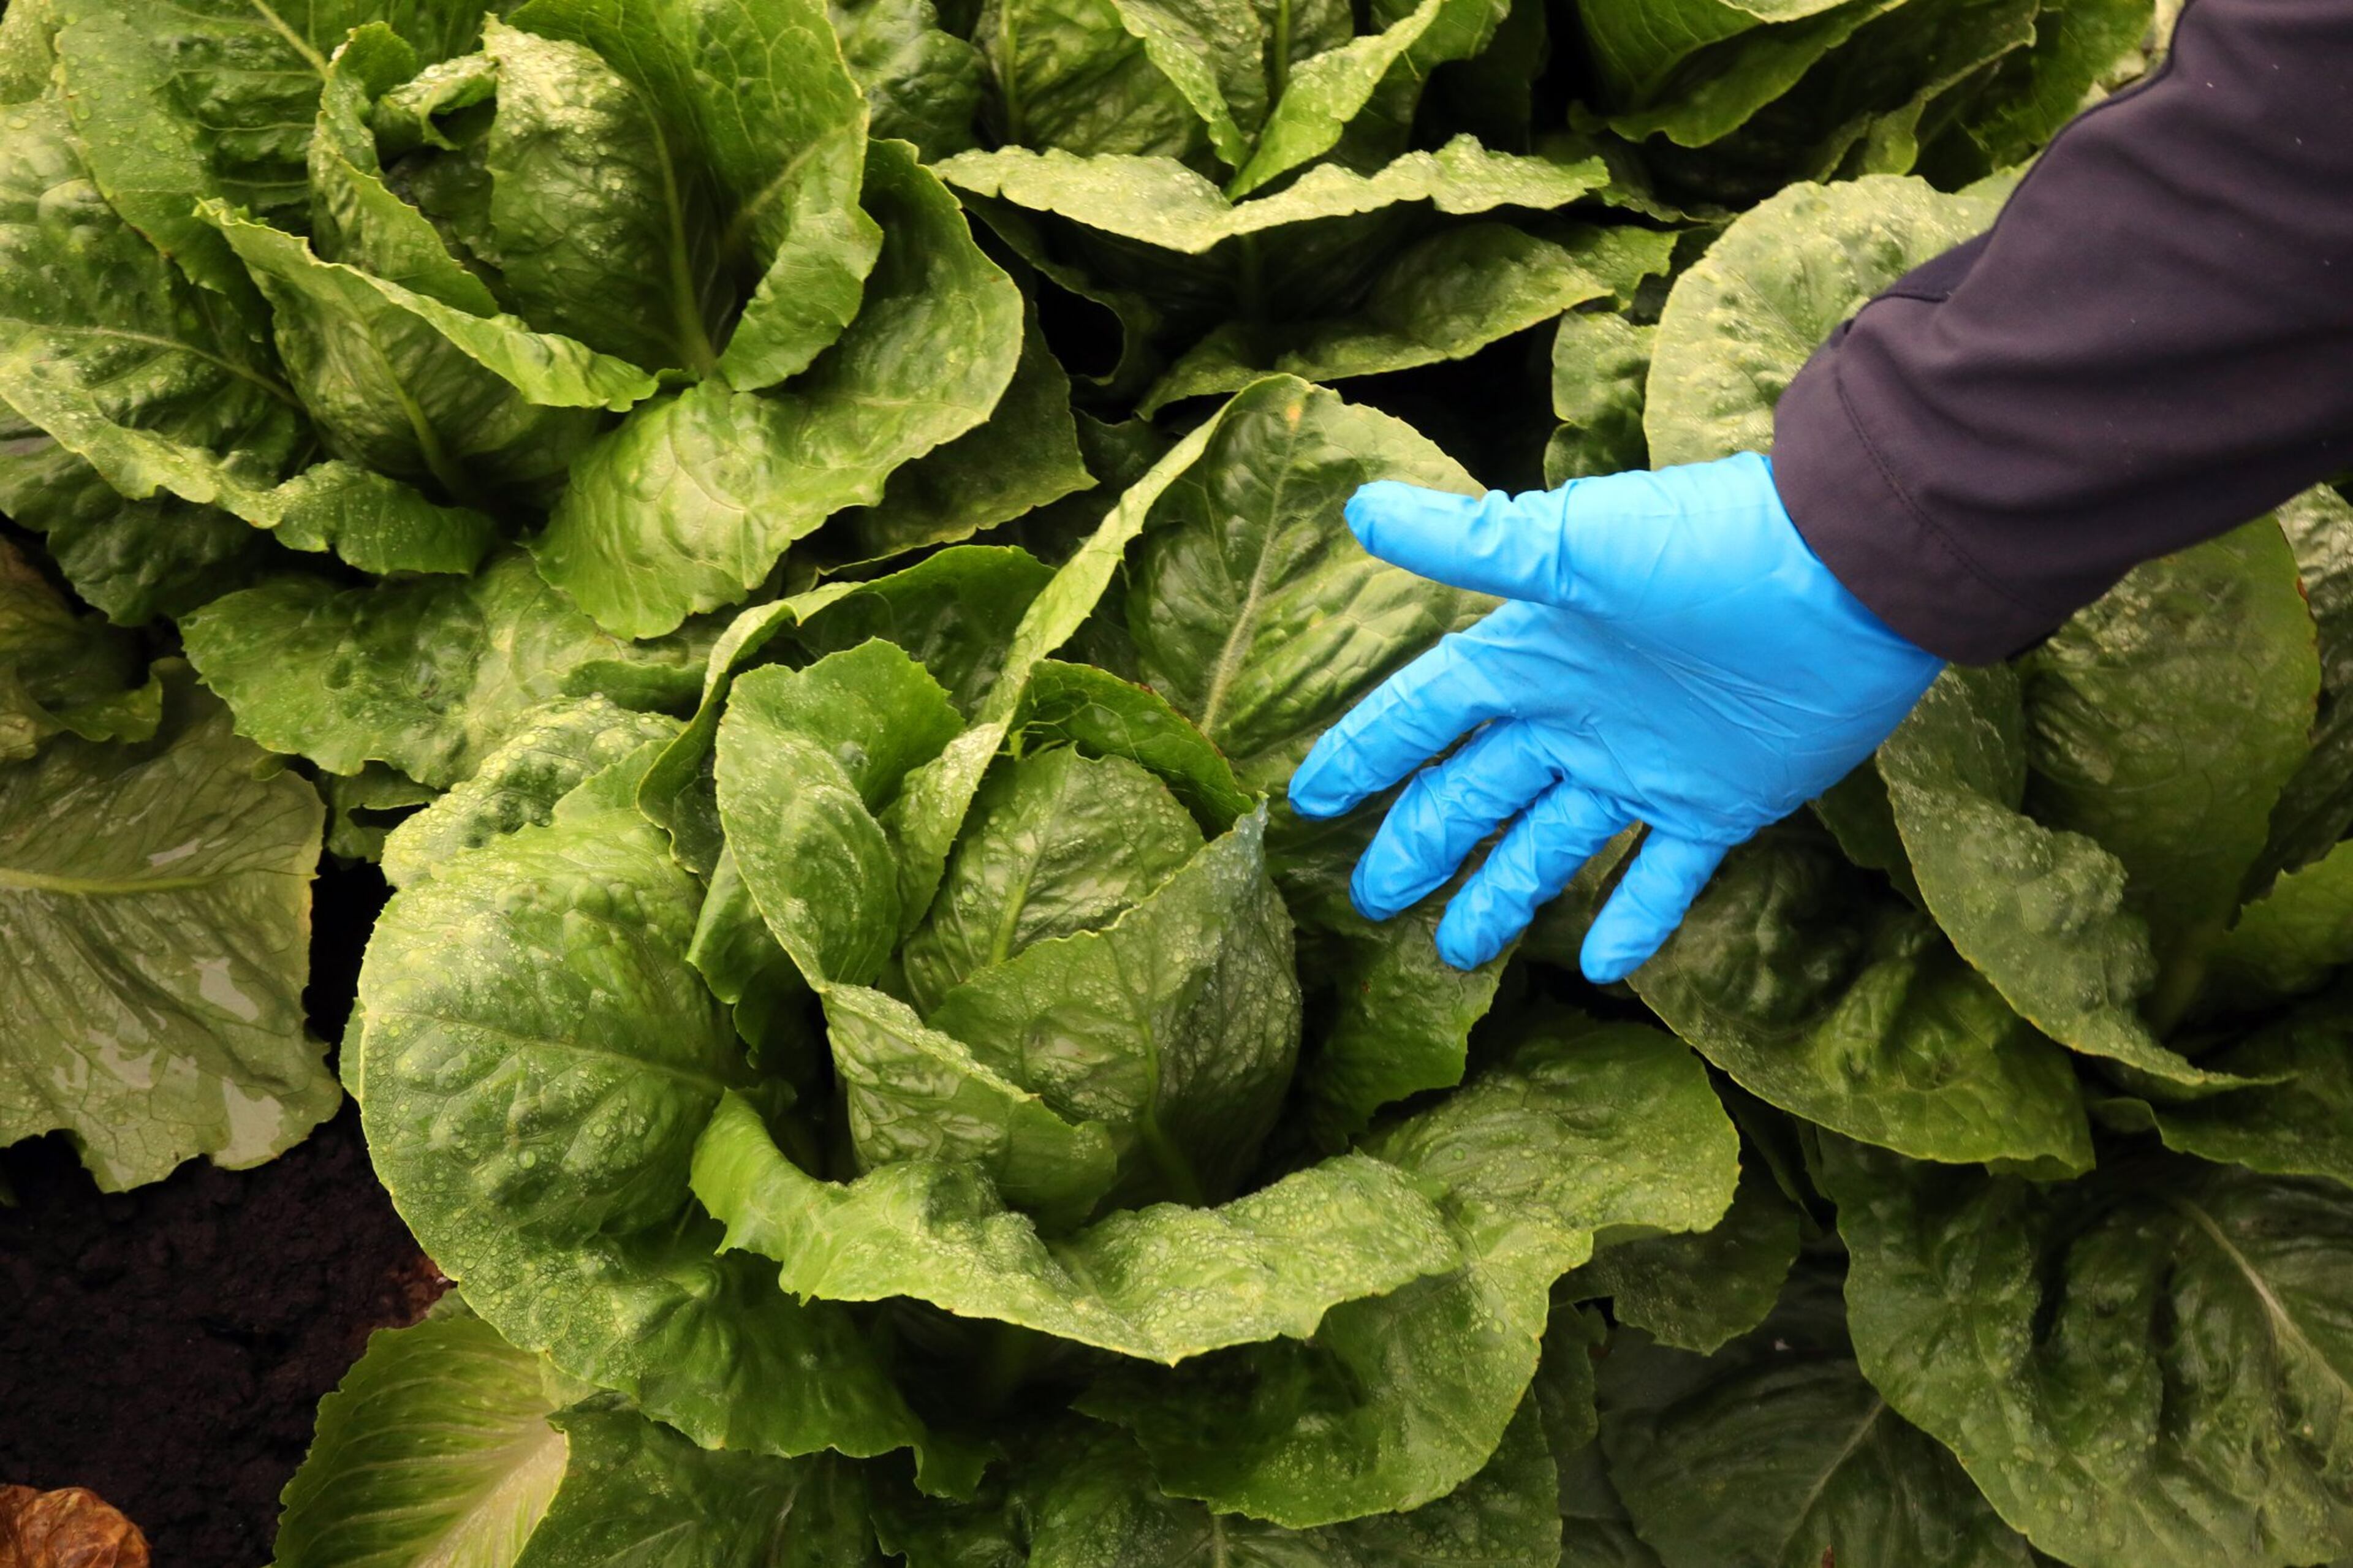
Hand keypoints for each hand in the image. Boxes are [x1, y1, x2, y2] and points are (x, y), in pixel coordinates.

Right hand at [1287, 452, 1942, 981]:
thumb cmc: (1708, 547)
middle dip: (1420, 844)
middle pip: (1474, 794)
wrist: (1851, 575)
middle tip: (1373, 899)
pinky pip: (1663, 877)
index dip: (1366, 754)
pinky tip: (1600, 969)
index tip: (1311, 799)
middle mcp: (1575, 717)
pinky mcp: (1718, 804)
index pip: (1424, 716)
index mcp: (1532, 658)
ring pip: (1549, 846)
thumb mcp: (1577, 546)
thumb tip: (1359, 510)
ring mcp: (1643, 766)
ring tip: (1458, 950)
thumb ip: (1470, 544)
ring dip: (1502, 895)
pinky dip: (1632, 921)